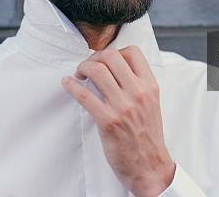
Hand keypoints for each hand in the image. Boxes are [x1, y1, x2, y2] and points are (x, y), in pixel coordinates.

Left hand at [61, 45, 174, 196]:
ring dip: (82, 68)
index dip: (115, 51)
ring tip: (78, 75)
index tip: (105, 60)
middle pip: (111, 56)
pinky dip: (71, 86)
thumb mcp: (151, 104)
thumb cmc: (148, 137)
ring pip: (97, 70)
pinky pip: (84, 95)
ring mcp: (123, 106)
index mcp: (150, 86)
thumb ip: (137, 85)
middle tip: (87, 66)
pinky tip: (67, 84)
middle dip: (94, 57)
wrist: (150, 166)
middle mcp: (138, 92)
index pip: (132, 52)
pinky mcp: (108, 121)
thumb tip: (115, 70)